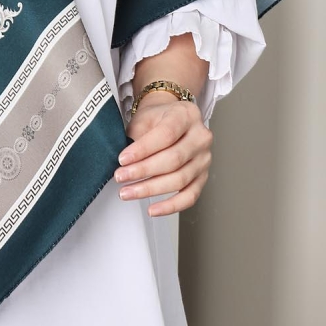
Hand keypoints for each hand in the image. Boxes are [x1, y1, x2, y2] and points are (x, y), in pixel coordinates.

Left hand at [114, 90, 212, 216]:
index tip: (122, 159)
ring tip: (128, 192)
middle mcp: (201, 137)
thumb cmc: (156, 119)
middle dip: (143, 171)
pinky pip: (190, 196)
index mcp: (186, 115)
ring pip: (180, 180)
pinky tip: (153, 209)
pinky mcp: (203, 177)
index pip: (166, 134)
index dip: (143, 149)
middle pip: (173, 159)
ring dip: (150, 189)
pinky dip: (170, 206)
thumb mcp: (145, 118)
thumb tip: (123, 164)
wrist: (171, 119)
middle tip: (120, 177)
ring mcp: (204, 159)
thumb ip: (137, 137)